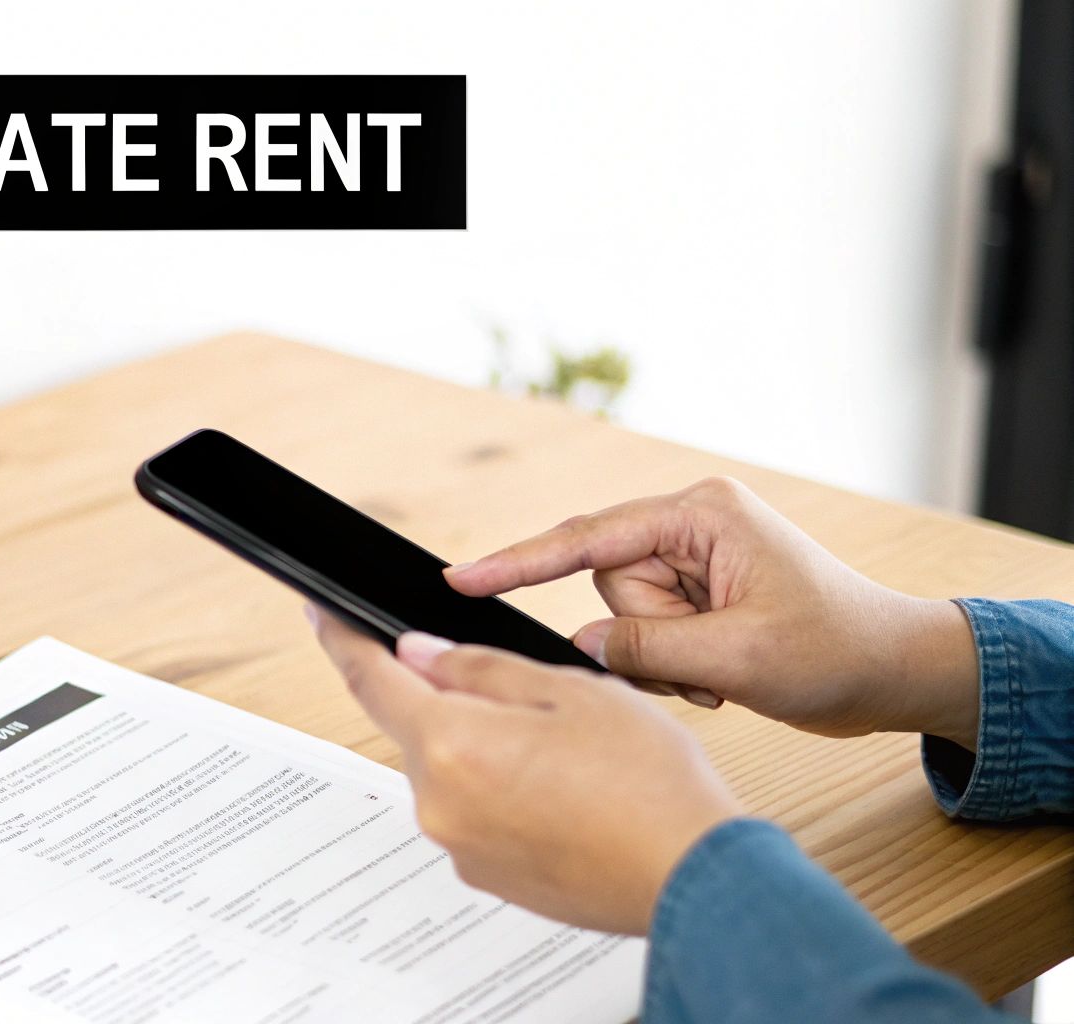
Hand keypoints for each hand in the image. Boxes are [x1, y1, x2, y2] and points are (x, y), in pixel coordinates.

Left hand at [311, 608, 742, 934]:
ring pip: (451, 769)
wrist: (694, 876)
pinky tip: (564, 792)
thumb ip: (480, 667)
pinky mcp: (485, 876)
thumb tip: (419, 653)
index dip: (343, 639)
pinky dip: (503, 791)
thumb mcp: (569, 689)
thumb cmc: (650, 783)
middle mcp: (440, 803)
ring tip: (569, 754)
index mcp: (452, 745)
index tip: (321, 614)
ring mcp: (460, 846)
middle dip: (457, 700)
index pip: (372, 680)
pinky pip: (475, 812)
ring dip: (487, 748)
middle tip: (535, 698)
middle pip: (421, 727)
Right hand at [448, 477, 979, 747]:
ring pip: (622, 617)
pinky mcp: (697, 594)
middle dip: (648, 638)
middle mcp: (691, 526)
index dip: (519, 561)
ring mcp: (694, 560)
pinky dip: (675, 667)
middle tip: (708, 665)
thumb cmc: (838, 651)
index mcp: (702, 515)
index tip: (460, 578)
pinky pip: (644, 635)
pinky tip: (723, 674)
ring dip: (663, 659)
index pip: (587, 538)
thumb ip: (645, 648)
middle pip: (608, 585)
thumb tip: (582, 641)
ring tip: (722, 672)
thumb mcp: (736, 657)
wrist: (894, 673)